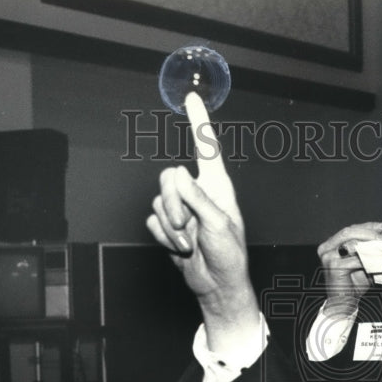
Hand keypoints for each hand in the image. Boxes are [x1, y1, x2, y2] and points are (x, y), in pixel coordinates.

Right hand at [146, 92, 257, 337]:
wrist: (216, 283)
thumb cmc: (229, 254)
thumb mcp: (219, 224)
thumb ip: (198, 198)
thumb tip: (179, 172)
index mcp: (217, 185)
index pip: (206, 147)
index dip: (198, 121)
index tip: (191, 97)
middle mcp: (198, 191)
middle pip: (168, 178)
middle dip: (173, 204)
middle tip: (188, 226)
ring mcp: (181, 208)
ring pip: (157, 201)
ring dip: (171, 226)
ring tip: (190, 242)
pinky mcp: (168, 225)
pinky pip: (152, 221)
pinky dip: (164, 237)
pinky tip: (181, 248)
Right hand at [315, 223, 381, 306]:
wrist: (343, 304)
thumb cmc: (353, 283)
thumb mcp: (362, 260)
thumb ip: (369, 244)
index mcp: (331, 244)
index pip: (350, 229)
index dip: (367, 226)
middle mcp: (326, 248)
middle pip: (348, 232)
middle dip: (368, 234)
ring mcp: (328, 257)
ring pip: (351, 244)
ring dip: (369, 246)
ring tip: (381, 250)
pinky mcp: (334, 266)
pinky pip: (355, 259)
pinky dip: (368, 260)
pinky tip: (376, 262)